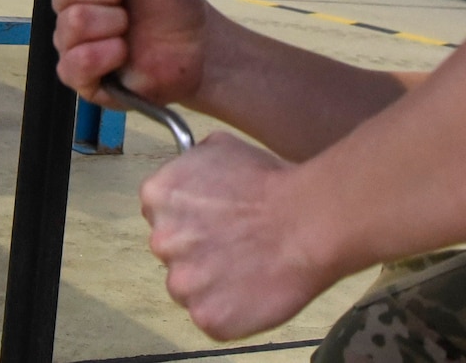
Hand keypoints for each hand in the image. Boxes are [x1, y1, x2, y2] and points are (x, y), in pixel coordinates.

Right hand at [49, 0, 211, 106]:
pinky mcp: (77, 74)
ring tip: (130, 29)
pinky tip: (123, 54)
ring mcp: (71, 39)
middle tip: (129, 2)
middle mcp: (70, 2)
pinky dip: (108, 55)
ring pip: (72, 23)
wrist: (197, 47)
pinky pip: (74, 62)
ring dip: (115, 26)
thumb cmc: (173, 0)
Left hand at [142, 134, 333, 339]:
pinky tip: (252, 287)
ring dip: (212, 281)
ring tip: (247, 265)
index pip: (160, 214)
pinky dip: (231, 308)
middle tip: (235, 243)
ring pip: (190, 288)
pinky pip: (212, 316)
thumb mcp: (220, 147)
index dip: (190, 218)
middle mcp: (161, 241)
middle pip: (172, 253)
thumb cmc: (271, 184)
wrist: (307, 222)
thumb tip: (188, 176)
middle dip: (198, 250)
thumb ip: (190, 165)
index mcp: (158, 197)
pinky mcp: (206, 317)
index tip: (214, 221)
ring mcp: (182, 284)